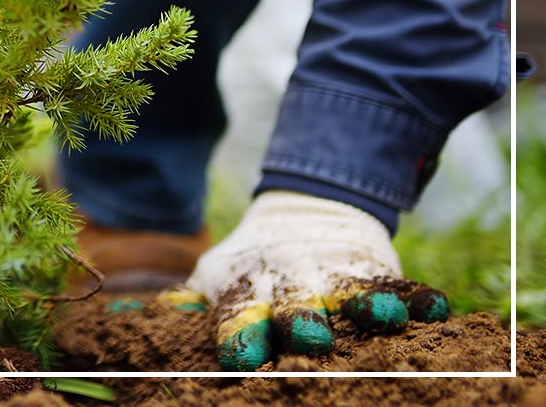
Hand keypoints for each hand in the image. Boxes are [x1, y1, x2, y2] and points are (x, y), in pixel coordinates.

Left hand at [162, 191, 448, 370]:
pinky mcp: (375, 273)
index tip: (239, 356)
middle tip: (308, 337)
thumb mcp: (217, 277)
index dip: (239, 336)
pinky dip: (417, 298)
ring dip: (365, 307)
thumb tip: (131, 318)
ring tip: (381, 317)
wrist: (304, 211)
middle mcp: (293, 289)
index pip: (240, 318)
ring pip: (351, 296)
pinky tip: (435, 308)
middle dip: (300, 323)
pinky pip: (401, 288)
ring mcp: (336, 279)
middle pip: (295, 310)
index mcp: (249, 295)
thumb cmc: (253, 266)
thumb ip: (186, 302)